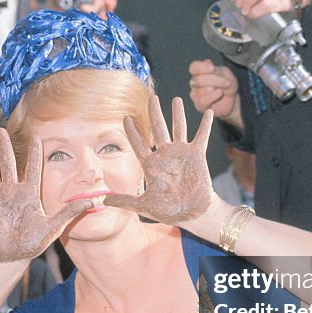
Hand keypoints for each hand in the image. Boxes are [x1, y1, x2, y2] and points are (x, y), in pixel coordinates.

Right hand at [0, 129, 94, 261]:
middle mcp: (12, 190)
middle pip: (8, 163)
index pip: (33, 168)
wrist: (12, 257)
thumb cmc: (33, 243)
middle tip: (1, 130)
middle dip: (5, 147)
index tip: (37, 137)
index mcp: (29, 193)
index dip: (34, 153)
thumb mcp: (54, 227)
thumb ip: (70, 212)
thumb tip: (94, 201)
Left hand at [104, 96, 215, 224]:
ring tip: (176, 98)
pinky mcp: (197, 155)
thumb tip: (103, 201)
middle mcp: (165, 155)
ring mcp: (181, 153)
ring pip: (178, 127)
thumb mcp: (144, 205)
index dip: (132, 130)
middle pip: (158, 128)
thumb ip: (125, 200)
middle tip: (152, 98)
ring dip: (178, 113)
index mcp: (151, 165)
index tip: (126, 116)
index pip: (138, 143)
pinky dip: (205, 124)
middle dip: (154, 113)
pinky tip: (209, 111)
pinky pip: (202, 136)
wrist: (193, 214)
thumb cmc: (169, 211)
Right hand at [188, 60, 241, 126]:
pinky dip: (213, 96)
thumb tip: (207, 65)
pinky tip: (219, 94)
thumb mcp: (226, 74)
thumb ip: (216, 70)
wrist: (232, 101)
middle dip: (216, 80)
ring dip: (217, 89)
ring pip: (203, 90)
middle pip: (199, 79)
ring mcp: (195, 94)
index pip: (194, 67)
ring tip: (223, 91)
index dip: (202, 67)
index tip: (213, 68)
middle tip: (227, 83)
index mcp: (199, 72)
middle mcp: (195, 82)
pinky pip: (203, 100)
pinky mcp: (199, 105)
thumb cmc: (227, 85)